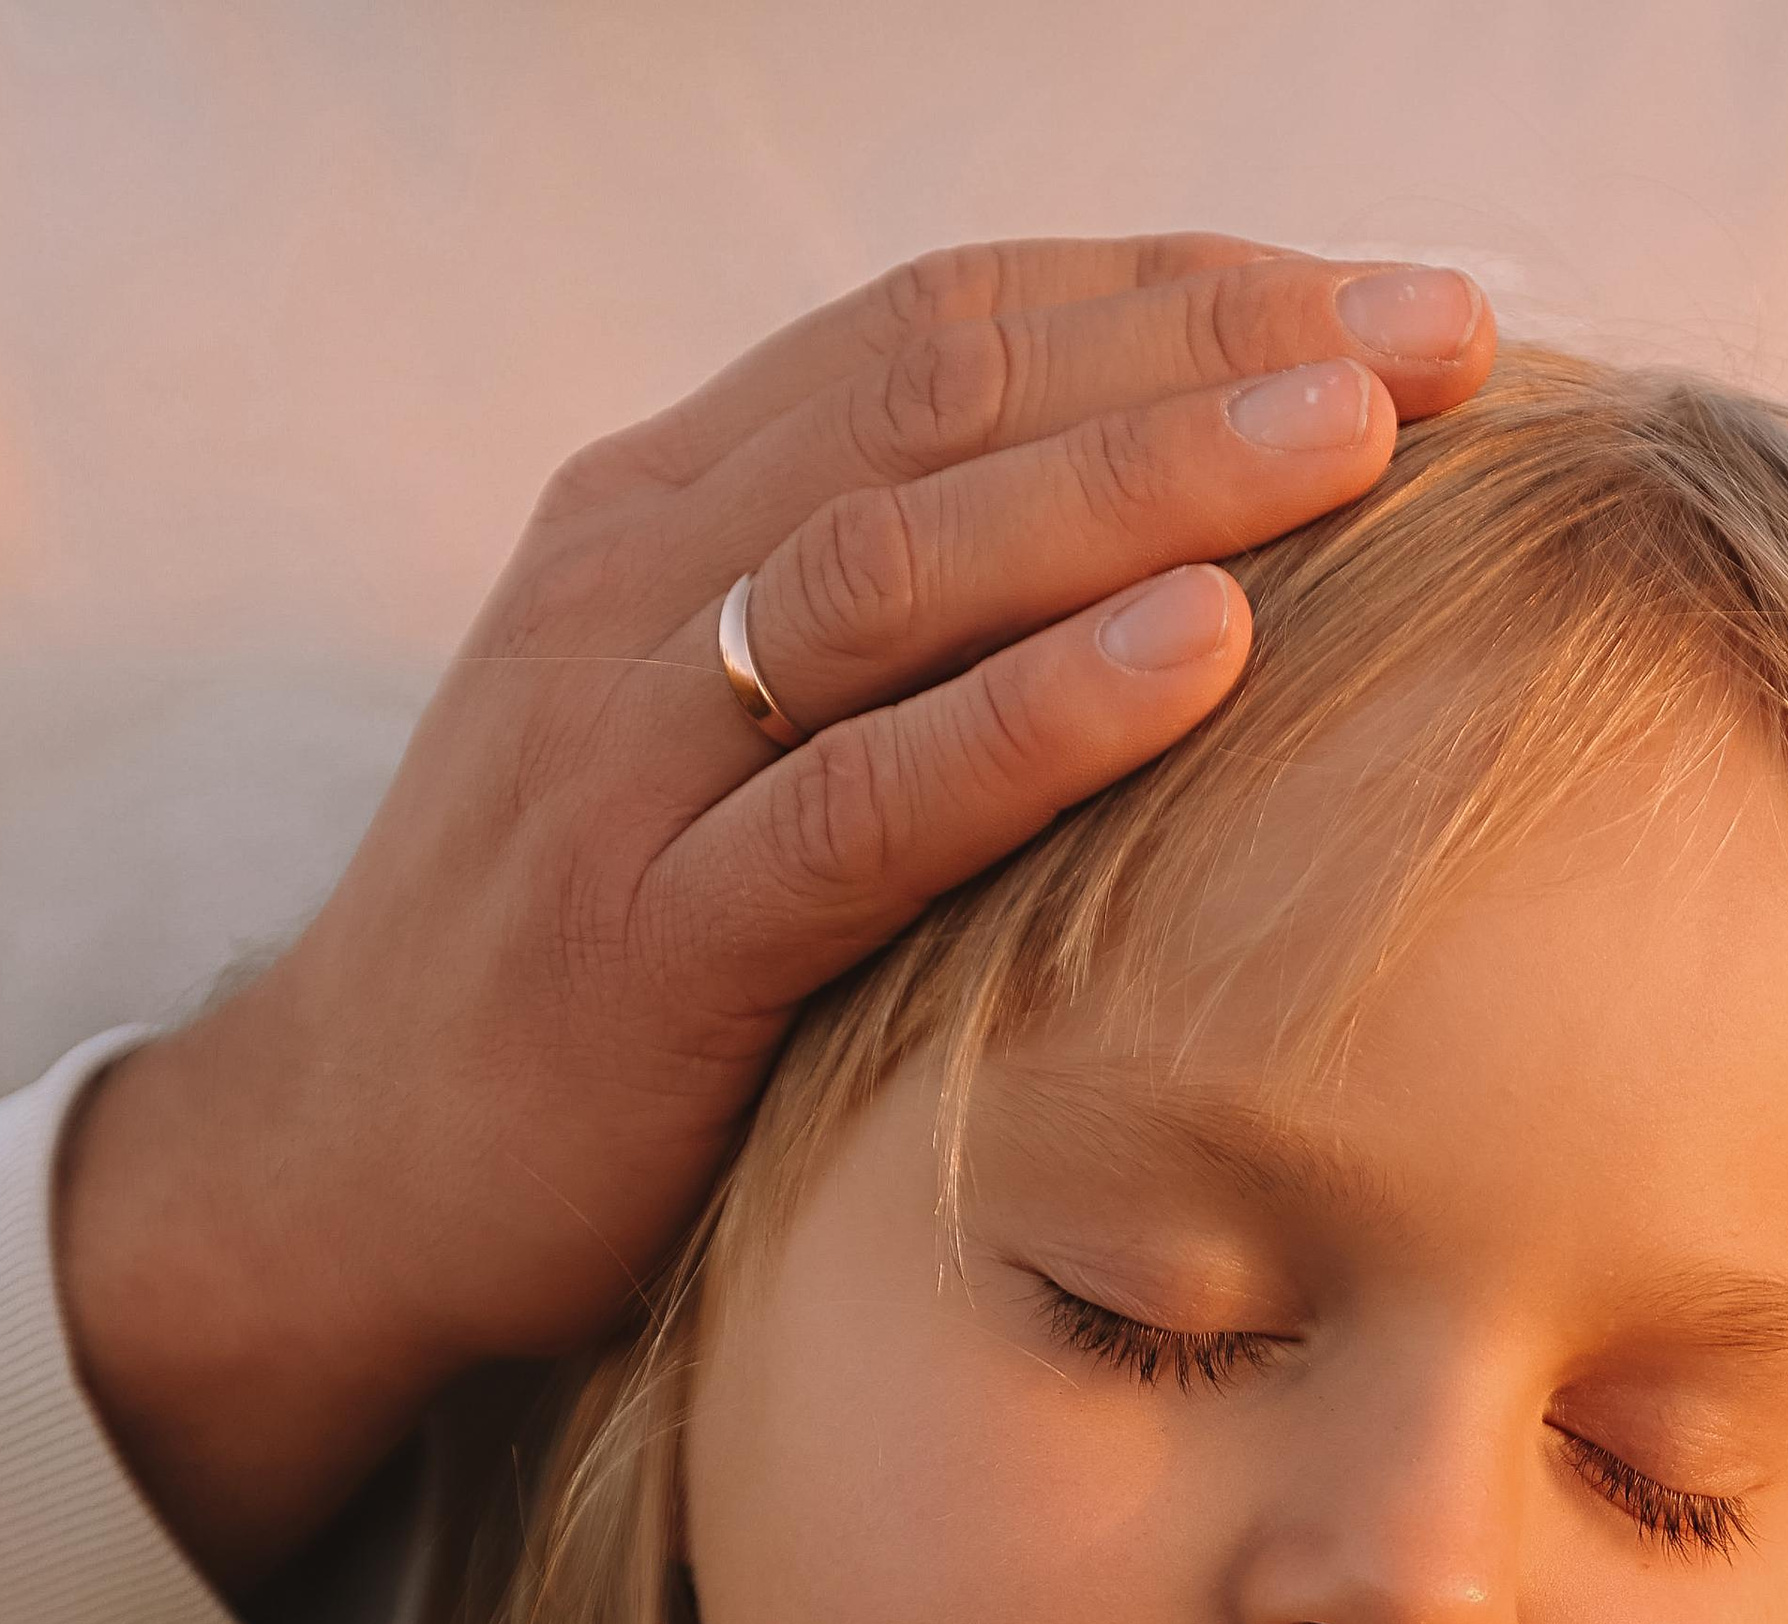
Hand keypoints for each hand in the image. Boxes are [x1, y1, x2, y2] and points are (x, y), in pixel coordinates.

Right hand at [53, 237, 1494, 1593]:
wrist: (345, 1172)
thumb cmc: (589, 965)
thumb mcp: (714, 745)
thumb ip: (880, 642)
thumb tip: (1160, 572)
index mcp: (664, 507)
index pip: (946, 325)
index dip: (1178, 287)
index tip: (1392, 292)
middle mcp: (634, 587)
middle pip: (945, 393)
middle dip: (1209, 343)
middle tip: (1442, 329)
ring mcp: (625, 759)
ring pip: (901, 559)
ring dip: (1148, 480)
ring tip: (1359, 436)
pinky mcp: (645, 944)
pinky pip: (858, 799)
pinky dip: (1035, 713)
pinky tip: (1206, 651)